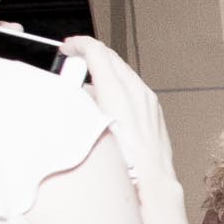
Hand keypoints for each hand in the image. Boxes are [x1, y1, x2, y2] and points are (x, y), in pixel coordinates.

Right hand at [66, 36, 176, 188]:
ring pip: (123, 72)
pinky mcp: (155, 110)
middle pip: (111, 58)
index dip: (78, 44)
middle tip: (73, 62)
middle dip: (90, 55)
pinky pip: (134, 87)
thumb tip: (73, 90)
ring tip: (87, 84)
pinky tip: (108, 101)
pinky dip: (118, 85)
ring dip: (104, 71)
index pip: (97, 51)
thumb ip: (80, 99)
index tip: (68, 47)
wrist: (151, 179)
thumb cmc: (122, 159)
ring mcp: (149, 100)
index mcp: (118, 90)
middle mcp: (137, 91)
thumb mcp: (89, 123)